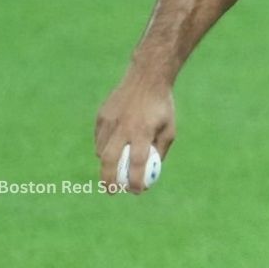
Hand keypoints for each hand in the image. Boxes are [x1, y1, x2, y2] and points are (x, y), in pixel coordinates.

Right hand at [94, 72, 175, 193]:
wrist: (147, 78)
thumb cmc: (161, 107)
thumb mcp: (169, 129)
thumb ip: (159, 151)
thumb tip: (150, 174)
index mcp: (144, 131)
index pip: (137, 163)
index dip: (136, 181)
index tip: (136, 191)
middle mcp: (124, 127)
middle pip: (110, 160)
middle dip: (109, 180)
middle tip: (112, 191)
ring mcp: (110, 120)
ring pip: (101, 150)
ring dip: (107, 162)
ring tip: (116, 164)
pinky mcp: (102, 115)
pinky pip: (99, 138)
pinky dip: (104, 147)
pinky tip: (114, 145)